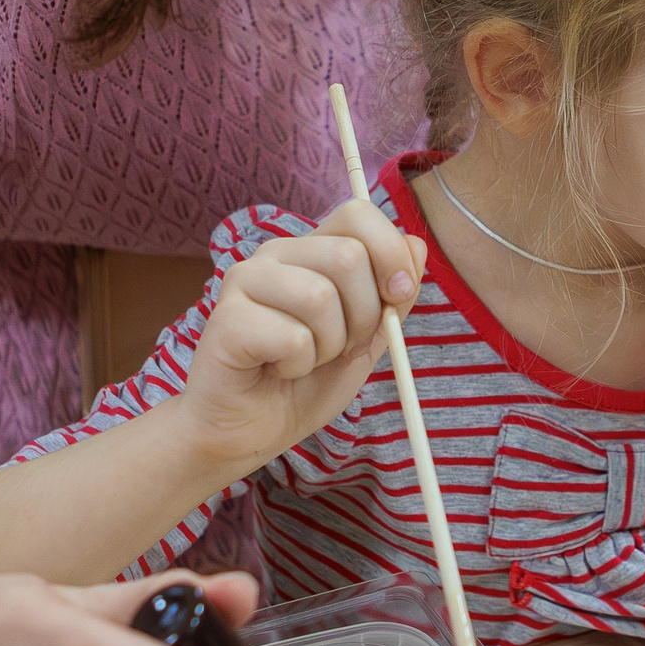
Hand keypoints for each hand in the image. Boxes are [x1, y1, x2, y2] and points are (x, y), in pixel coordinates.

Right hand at [173, 199, 427, 467]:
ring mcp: (245, 280)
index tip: (398, 296)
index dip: (390, 252)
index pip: (358, 214)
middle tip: (340, 346)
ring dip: (329, 346)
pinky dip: (298, 366)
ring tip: (304, 359)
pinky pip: (293, 337)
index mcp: (311, 249)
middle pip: (349, 256)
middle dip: (365, 315)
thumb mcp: (367, 338)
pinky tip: (276, 370)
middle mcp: (276, 254)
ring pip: (321, 297)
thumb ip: (393, 296)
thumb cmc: (305, 382)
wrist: (250, 430)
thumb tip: (417, 245)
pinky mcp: (227, 319)